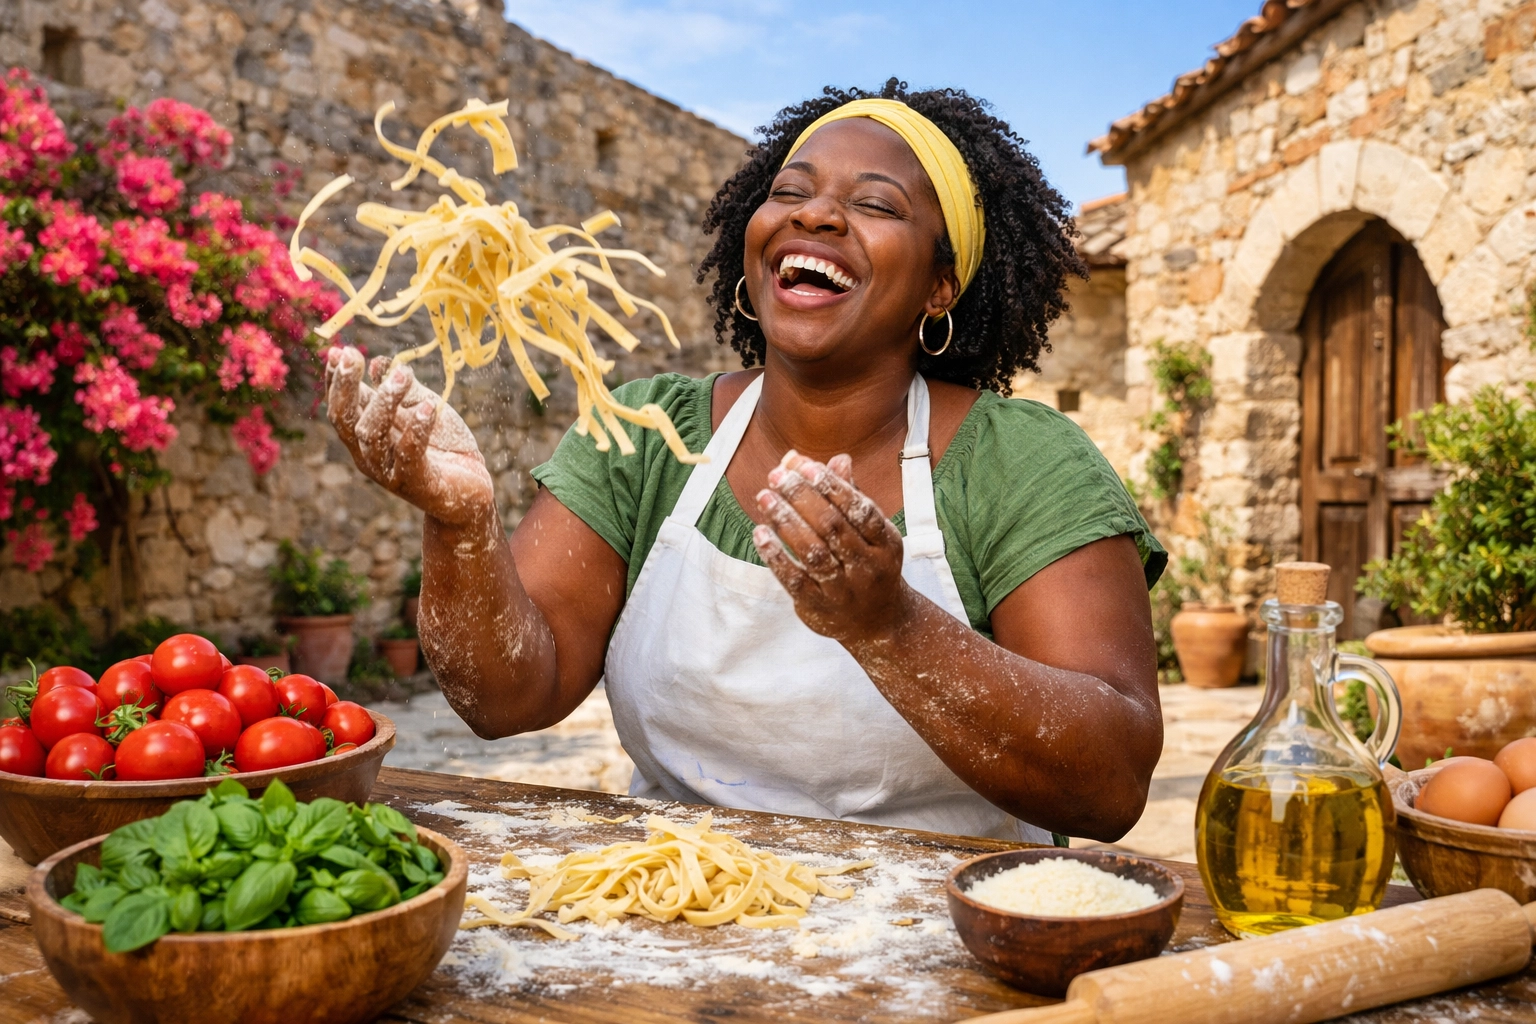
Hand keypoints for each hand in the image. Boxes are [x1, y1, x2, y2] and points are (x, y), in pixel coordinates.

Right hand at [324, 347, 494, 525]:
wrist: (471, 491)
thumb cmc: (443, 447)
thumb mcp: (421, 410)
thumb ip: (402, 389)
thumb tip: (378, 363)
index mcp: (365, 436)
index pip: (340, 406)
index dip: (336, 379)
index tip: (339, 350)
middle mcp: (369, 455)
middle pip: (345, 420)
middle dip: (345, 386)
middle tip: (353, 356)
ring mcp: (390, 471)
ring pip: (371, 435)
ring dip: (384, 401)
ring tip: (402, 375)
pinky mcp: (417, 483)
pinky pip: (409, 455)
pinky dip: (416, 430)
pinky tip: (426, 408)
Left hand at [750, 451, 915, 642]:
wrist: (878, 623)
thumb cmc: (868, 563)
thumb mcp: (870, 532)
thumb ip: (850, 495)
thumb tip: (837, 458)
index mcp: (886, 542)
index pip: (860, 508)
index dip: (831, 484)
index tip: (802, 464)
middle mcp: (868, 566)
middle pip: (833, 527)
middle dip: (802, 497)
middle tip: (776, 476)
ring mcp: (844, 590)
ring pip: (813, 552)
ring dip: (786, 521)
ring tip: (764, 497)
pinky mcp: (819, 607)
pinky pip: (795, 580)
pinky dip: (776, 555)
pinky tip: (761, 533)